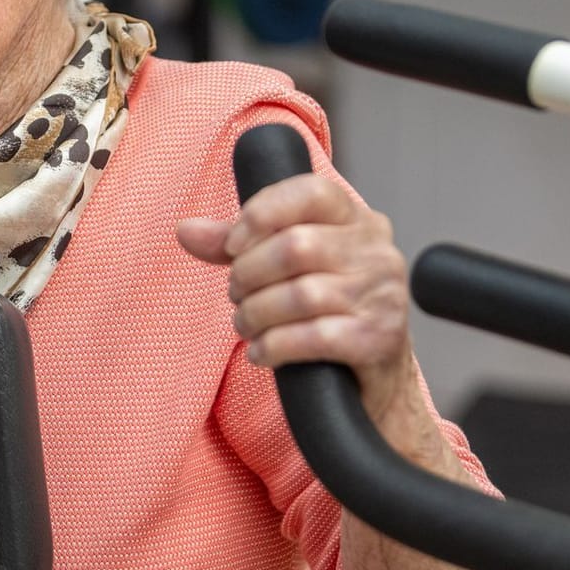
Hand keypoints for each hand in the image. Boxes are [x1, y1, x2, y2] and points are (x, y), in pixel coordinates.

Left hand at [176, 174, 432, 451]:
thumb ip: (239, 245)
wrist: (375, 377)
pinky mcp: (377, 339)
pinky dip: (273, 346)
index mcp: (357, 221)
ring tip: (246, 325)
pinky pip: (312, 338)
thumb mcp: (287, 269)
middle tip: (237, 295)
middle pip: (296, 246)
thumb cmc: (328, 312)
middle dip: (249, 274)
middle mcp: (377, 253)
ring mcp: (383, 296)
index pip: (310, 192)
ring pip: (300, 295)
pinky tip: (262, 352)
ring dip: (256, 314)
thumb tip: (186, 230)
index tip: (233, 246)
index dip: (261, 214)